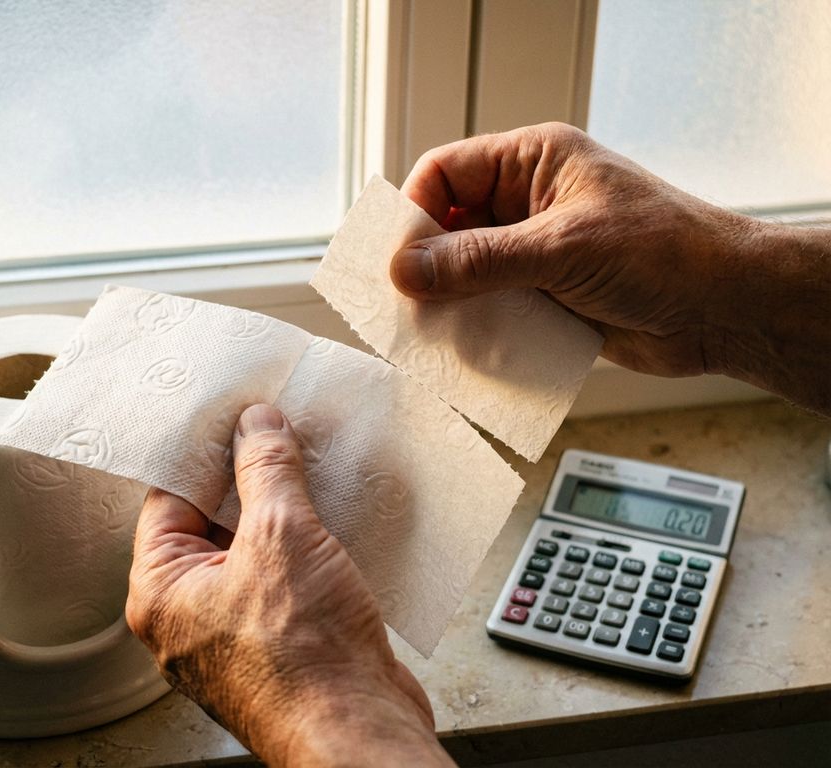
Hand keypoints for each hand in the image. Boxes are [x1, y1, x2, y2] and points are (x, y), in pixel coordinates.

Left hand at [126, 404, 453, 766]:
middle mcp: (190, 614)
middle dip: (250, 478)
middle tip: (278, 431)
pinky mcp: (281, 640)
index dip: (204, 452)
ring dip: (285, 509)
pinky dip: (307, 543)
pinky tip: (336, 512)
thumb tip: (256, 428)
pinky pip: (285, 575)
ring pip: (254, 548)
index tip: (234, 417)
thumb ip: (265, 471)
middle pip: (212, 521)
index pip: (168, 498)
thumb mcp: (281, 536)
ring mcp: (236, 630)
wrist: (359, 731)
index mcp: (161, 592)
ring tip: (312, 464)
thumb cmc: (304, 659)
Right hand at [390, 122, 830, 414]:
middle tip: (405, 304)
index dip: (415, 213)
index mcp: (533, 162)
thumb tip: (404, 270)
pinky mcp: (546, 296)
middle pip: (449, 226)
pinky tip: (470, 352)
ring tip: (432, 334)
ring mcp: (536, 252)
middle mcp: (529, 203)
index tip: (397, 261)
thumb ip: (478, 261)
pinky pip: (493, 309)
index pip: (446, 172)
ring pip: (467, 273)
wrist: (725, 310)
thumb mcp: (561, 249)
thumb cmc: (663, 253)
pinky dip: (478, 330)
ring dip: (450, 303)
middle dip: (427, 265)